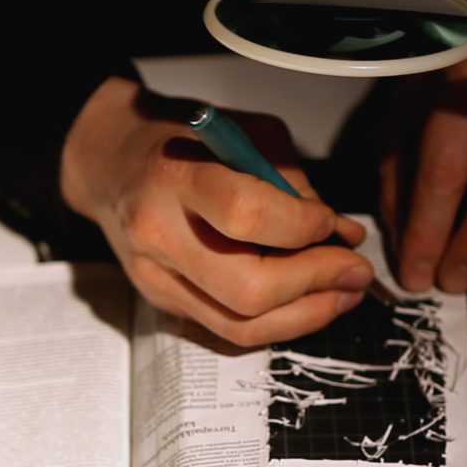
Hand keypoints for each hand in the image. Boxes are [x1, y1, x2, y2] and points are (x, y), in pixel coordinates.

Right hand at [61, 77, 372, 345]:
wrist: (109, 162)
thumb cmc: (182, 140)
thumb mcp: (244, 134)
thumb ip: (294, 183)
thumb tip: (343, 236)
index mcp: (176, 177)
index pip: (246, 216)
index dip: (304, 228)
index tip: (333, 224)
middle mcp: (160, 235)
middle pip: (248, 289)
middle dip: (316, 284)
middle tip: (356, 271)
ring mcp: (158, 278)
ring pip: (243, 326)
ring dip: (308, 315)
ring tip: (345, 293)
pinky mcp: (165, 303)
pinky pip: (231, 331)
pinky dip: (280, 322)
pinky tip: (309, 302)